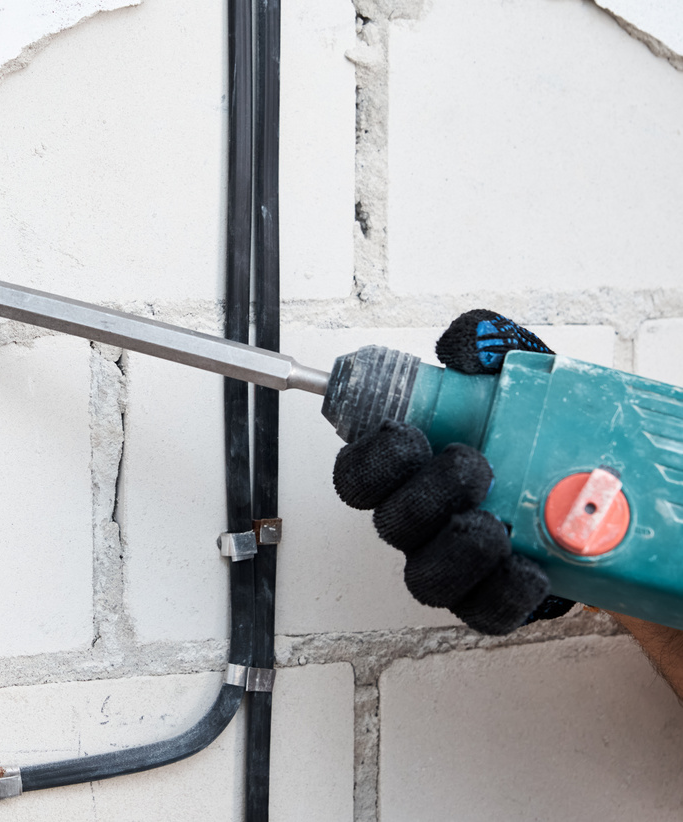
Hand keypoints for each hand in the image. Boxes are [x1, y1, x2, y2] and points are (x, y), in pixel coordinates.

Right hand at [331, 310, 573, 634]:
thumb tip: (461, 343)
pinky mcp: (494, 599)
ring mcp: (456, 565)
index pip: (358, 472)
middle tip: (471, 465)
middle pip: (390, 522)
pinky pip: (484, 611)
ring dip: (456, 549)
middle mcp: (424, 521)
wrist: (594, 496)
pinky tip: (530, 566)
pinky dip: (504, 593)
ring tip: (495, 526)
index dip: (371, 458)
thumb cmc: (540, 440)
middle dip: (425, 493)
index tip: (406, 433)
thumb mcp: (517, 380)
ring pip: (427, 577)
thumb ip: (487, 349)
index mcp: (413, 471)